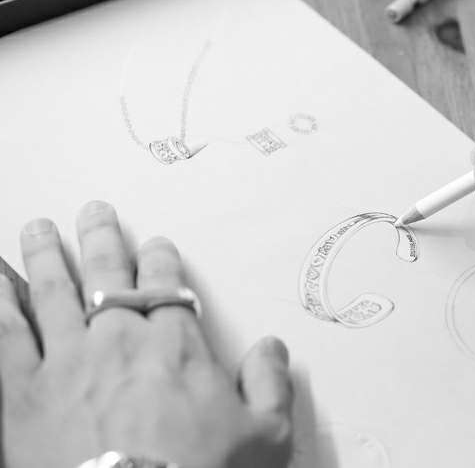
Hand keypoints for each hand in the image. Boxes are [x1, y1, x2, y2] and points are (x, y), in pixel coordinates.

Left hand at [0, 201, 292, 467]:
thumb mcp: (264, 437)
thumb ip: (271, 384)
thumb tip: (272, 349)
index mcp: (174, 347)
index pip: (165, 285)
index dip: (160, 261)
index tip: (156, 246)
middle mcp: (118, 342)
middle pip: (106, 274)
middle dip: (101, 239)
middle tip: (94, 212)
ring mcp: (65, 364)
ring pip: (52, 292)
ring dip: (45, 256)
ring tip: (38, 229)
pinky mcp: (21, 395)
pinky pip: (6, 335)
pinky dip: (0, 302)